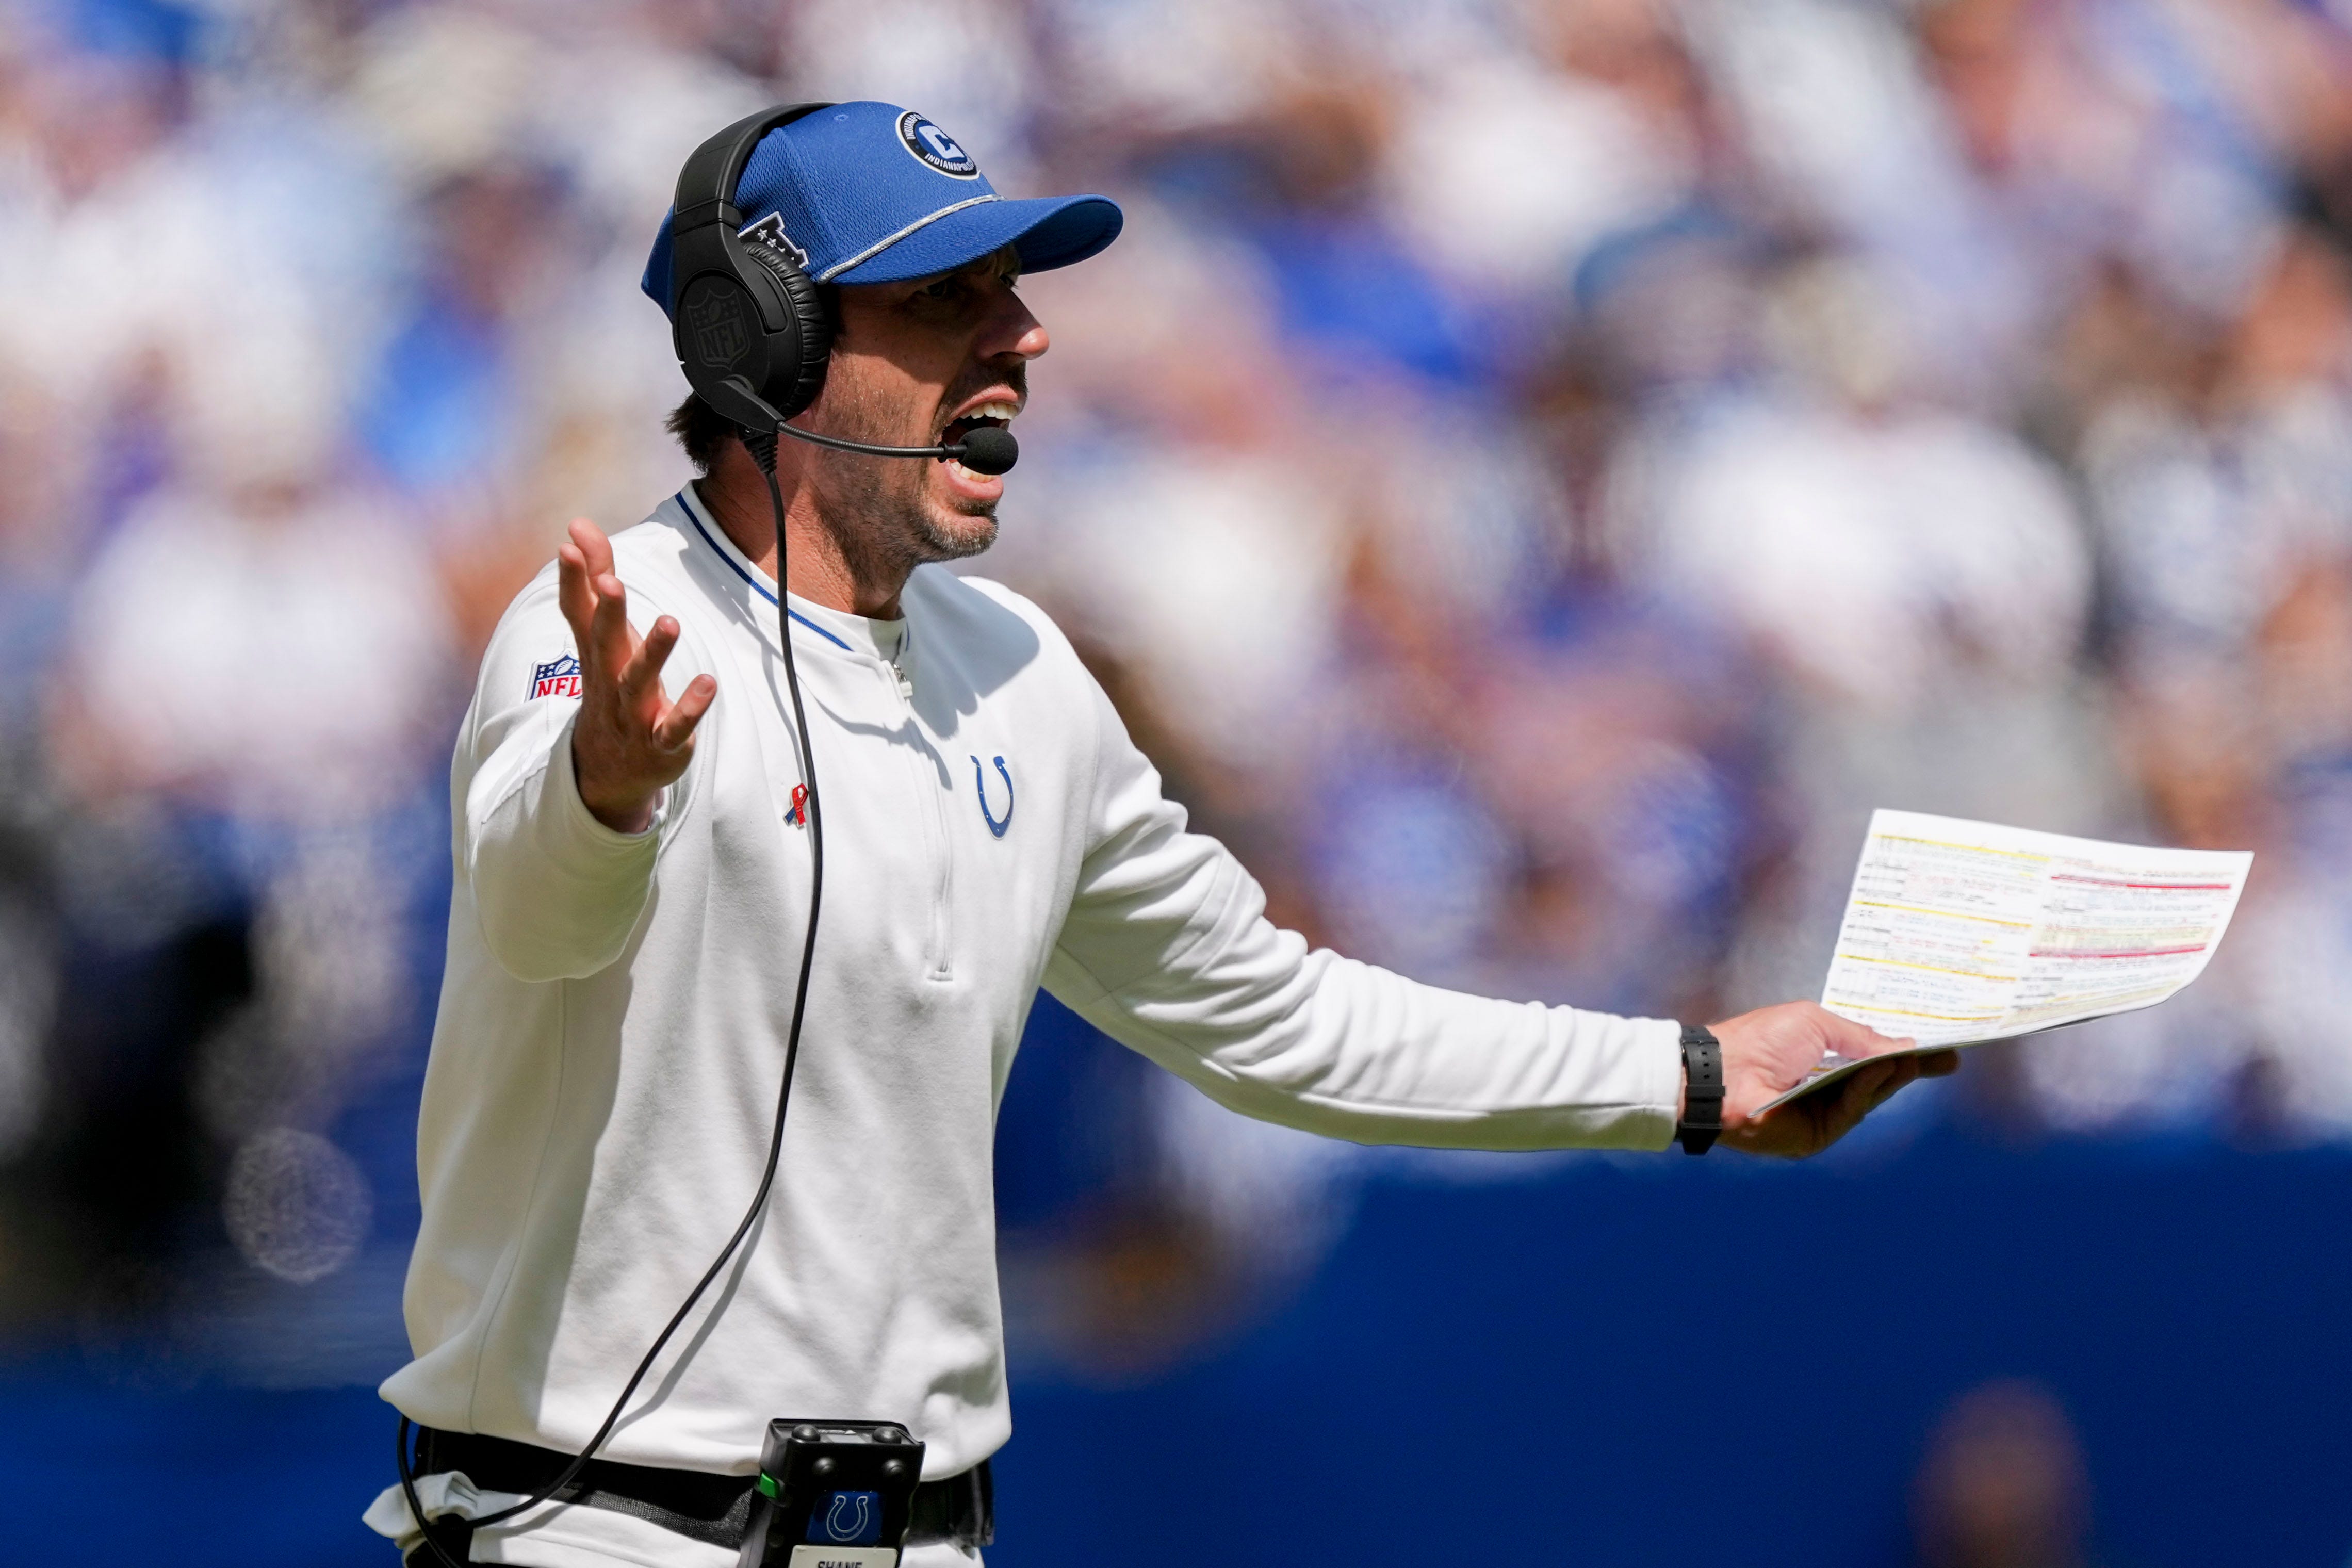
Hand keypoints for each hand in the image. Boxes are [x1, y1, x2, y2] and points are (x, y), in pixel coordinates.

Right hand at [557, 518, 715, 833]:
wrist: (608, 770)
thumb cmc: (611, 686)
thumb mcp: (602, 638)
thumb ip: (594, 581)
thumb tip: (578, 527)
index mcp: (597, 653)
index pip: (580, 612)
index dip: (574, 580)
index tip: (569, 544)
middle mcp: (610, 680)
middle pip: (605, 643)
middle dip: (607, 614)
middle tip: (612, 583)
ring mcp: (634, 714)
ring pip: (639, 683)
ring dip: (654, 654)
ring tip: (671, 622)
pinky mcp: (661, 742)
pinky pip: (674, 727)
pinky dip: (689, 707)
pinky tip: (708, 683)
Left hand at [1705, 1001, 1960, 1158]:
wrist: (1722, 1073)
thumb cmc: (1758, 1039)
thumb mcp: (1816, 1023)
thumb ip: (1859, 1036)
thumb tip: (1904, 1046)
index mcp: (1818, 1058)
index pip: (1869, 1058)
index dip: (1904, 1055)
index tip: (1941, 1050)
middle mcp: (1822, 1088)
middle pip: (1877, 1081)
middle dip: (1910, 1068)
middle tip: (1944, 1057)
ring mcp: (1820, 1114)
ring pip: (1869, 1097)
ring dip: (1891, 1075)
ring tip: (1913, 1056)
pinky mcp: (1816, 1136)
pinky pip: (1851, 1112)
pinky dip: (1865, 1090)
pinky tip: (1878, 1069)